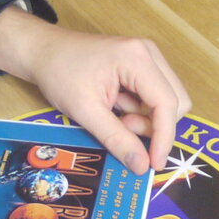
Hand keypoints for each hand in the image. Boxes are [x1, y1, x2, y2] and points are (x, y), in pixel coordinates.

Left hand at [0, 8, 190, 174]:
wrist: (43, 52)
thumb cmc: (59, 74)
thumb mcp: (85, 111)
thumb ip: (116, 139)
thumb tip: (142, 166)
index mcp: (137, 58)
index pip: (168, 103)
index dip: (164, 138)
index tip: (154, 164)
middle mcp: (149, 53)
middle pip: (175, 101)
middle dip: (153, 125)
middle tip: (120, 128)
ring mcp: (147, 57)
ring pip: (167, 101)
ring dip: (145, 119)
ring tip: (113, 116)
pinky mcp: (142, 65)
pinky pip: (155, 96)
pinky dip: (140, 110)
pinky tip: (116, 108)